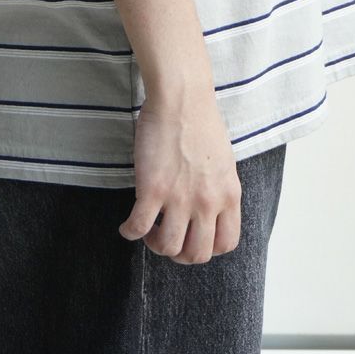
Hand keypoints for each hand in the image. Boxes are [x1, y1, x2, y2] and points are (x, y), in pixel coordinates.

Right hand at [118, 86, 241, 262]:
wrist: (182, 98)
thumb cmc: (201, 121)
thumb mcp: (224, 162)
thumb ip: (218, 189)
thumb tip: (207, 207)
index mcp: (228, 195)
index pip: (226, 244)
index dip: (207, 249)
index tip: (192, 238)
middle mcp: (207, 202)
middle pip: (197, 254)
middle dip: (180, 254)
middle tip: (167, 239)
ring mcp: (180, 198)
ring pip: (168, 247)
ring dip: (155, 245)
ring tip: (148, 231)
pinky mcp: (153, 189)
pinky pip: (138, 227)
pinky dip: (129, 232)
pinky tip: (126, 226)